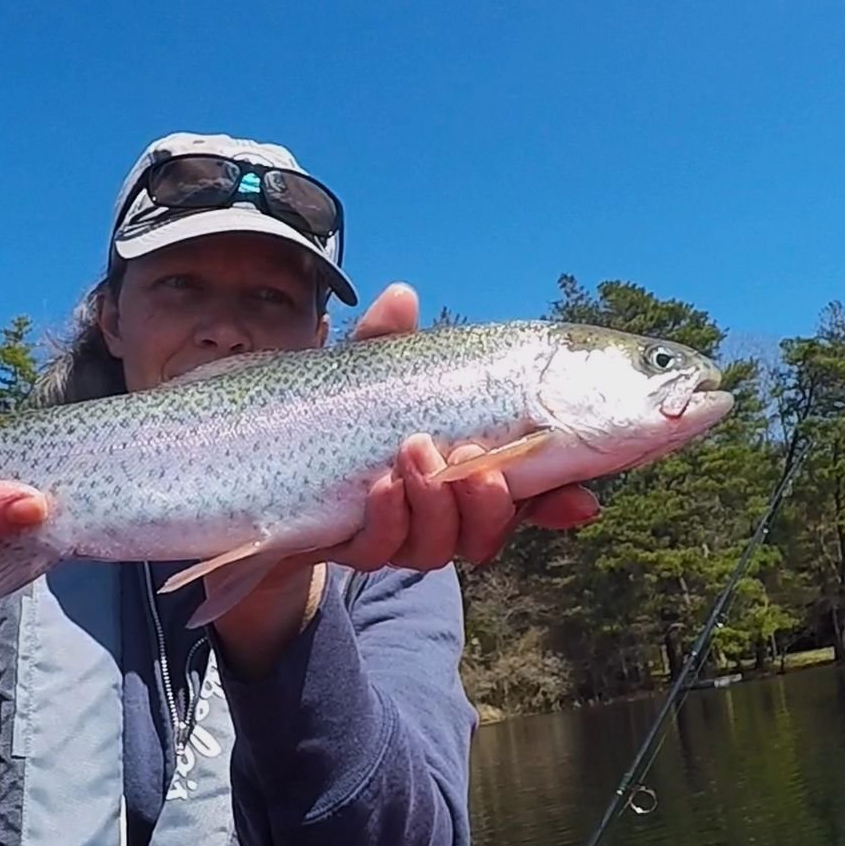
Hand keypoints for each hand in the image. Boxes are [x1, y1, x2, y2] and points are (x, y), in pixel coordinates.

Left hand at [320, 283, 599, 572]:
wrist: (264, 474)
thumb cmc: (330, 413)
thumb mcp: (362, 371)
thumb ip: (386, 340)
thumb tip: (402, 295)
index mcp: (462, 473)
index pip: (526, 496)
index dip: (557, 503)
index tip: (580, 502)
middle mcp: (439, 513)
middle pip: (490, 530)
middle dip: (488, 501)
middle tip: (466, 455)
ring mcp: (398, 535)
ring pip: (441, 544)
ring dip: (436, 502)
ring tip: (414, 452)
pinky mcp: (353, 549)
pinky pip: (381, 549)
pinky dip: (388, 519)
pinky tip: (380, 487)